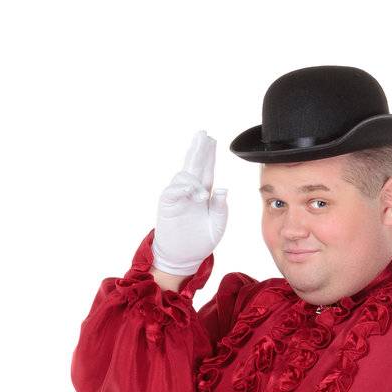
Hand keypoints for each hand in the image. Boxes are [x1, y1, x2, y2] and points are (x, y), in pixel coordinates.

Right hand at [151, 130, 228, 276]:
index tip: (211, 140)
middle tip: (202, 134)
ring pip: (184, 176)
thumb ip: (221, 208)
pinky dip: (182, 188)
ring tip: (202, 191)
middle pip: (194, 166)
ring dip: (194, 176)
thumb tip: (223, 188)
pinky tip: (191, 190)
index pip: (207, 170)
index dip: (209, 155)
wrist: (184, 257)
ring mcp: (179, 197)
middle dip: (198, 150)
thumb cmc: (202, 241)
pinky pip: (173, 191)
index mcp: (204, 194)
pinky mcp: (168, 205)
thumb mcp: (217, 226)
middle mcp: (191, 191)